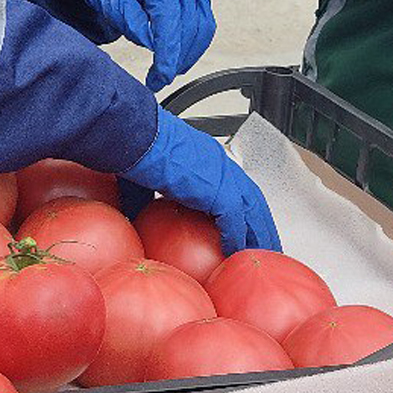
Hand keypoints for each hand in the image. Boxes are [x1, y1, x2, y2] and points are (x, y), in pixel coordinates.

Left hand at [65, 0, 214, 90]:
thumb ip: (131, 21)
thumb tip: (153, 46)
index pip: (172, 22)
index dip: (168, 55)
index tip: (160, 78)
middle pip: (191, 26)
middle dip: (177, 59)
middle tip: (157, 79)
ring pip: (202, 26)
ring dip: (188, 53)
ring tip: (167, 70)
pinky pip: (202, 20)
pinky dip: (193, 41)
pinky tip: (178, 54)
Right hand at [120, 109, 278, 254]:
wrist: (134, 137)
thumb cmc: (134, 148)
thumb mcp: (143, 177)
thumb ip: (148, 199)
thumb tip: (137, 219)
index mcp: (205, 157)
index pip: (233, 185)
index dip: (242, 207)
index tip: (241, 226)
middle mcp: (219, 163)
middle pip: (251, 199)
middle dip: (258, 223)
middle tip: (259, 245)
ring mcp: (222, 175)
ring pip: (252, 210)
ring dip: (256, 234)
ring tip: (255, 256)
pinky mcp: (218, 190)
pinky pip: (235, 221)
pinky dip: (236, 239)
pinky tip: (234, 254)